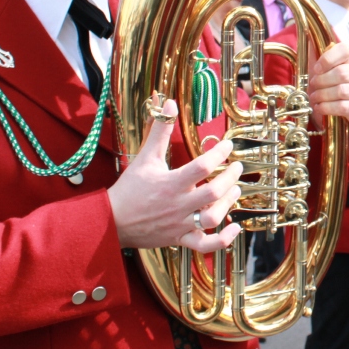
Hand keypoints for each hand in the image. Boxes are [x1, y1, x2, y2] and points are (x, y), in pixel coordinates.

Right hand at [107, 99, 242, 250]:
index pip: (202, 167)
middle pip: (212, 193)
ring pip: (211, 218)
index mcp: (170, 183)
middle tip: (237, 167)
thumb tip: (168, 102)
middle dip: (230, 178)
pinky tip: (234, 228)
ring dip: (228, 204)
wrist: (111, 221)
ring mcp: (180, 224)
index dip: (219, 153)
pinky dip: (223, 240)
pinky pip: (205, 245)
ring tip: (234, 190)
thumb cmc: (130, 189)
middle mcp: (177, 204)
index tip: (228, 145)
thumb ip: (160, 130)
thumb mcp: (145, 157)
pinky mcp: (179, 239)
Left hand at [308, 42, 348, 133]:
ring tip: (314, 99)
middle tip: (312, 87)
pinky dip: (328, 108)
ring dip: (323, 96)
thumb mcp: (321, 70)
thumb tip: (309, 35)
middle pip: (341, 73)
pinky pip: (344, 107)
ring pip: (343, 91)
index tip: (315, 69)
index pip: (344, 50)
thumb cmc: (330, 87)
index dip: (327, 59)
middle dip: (321, 82)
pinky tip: (320, 108)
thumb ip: (316, 54)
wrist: (341, 114)